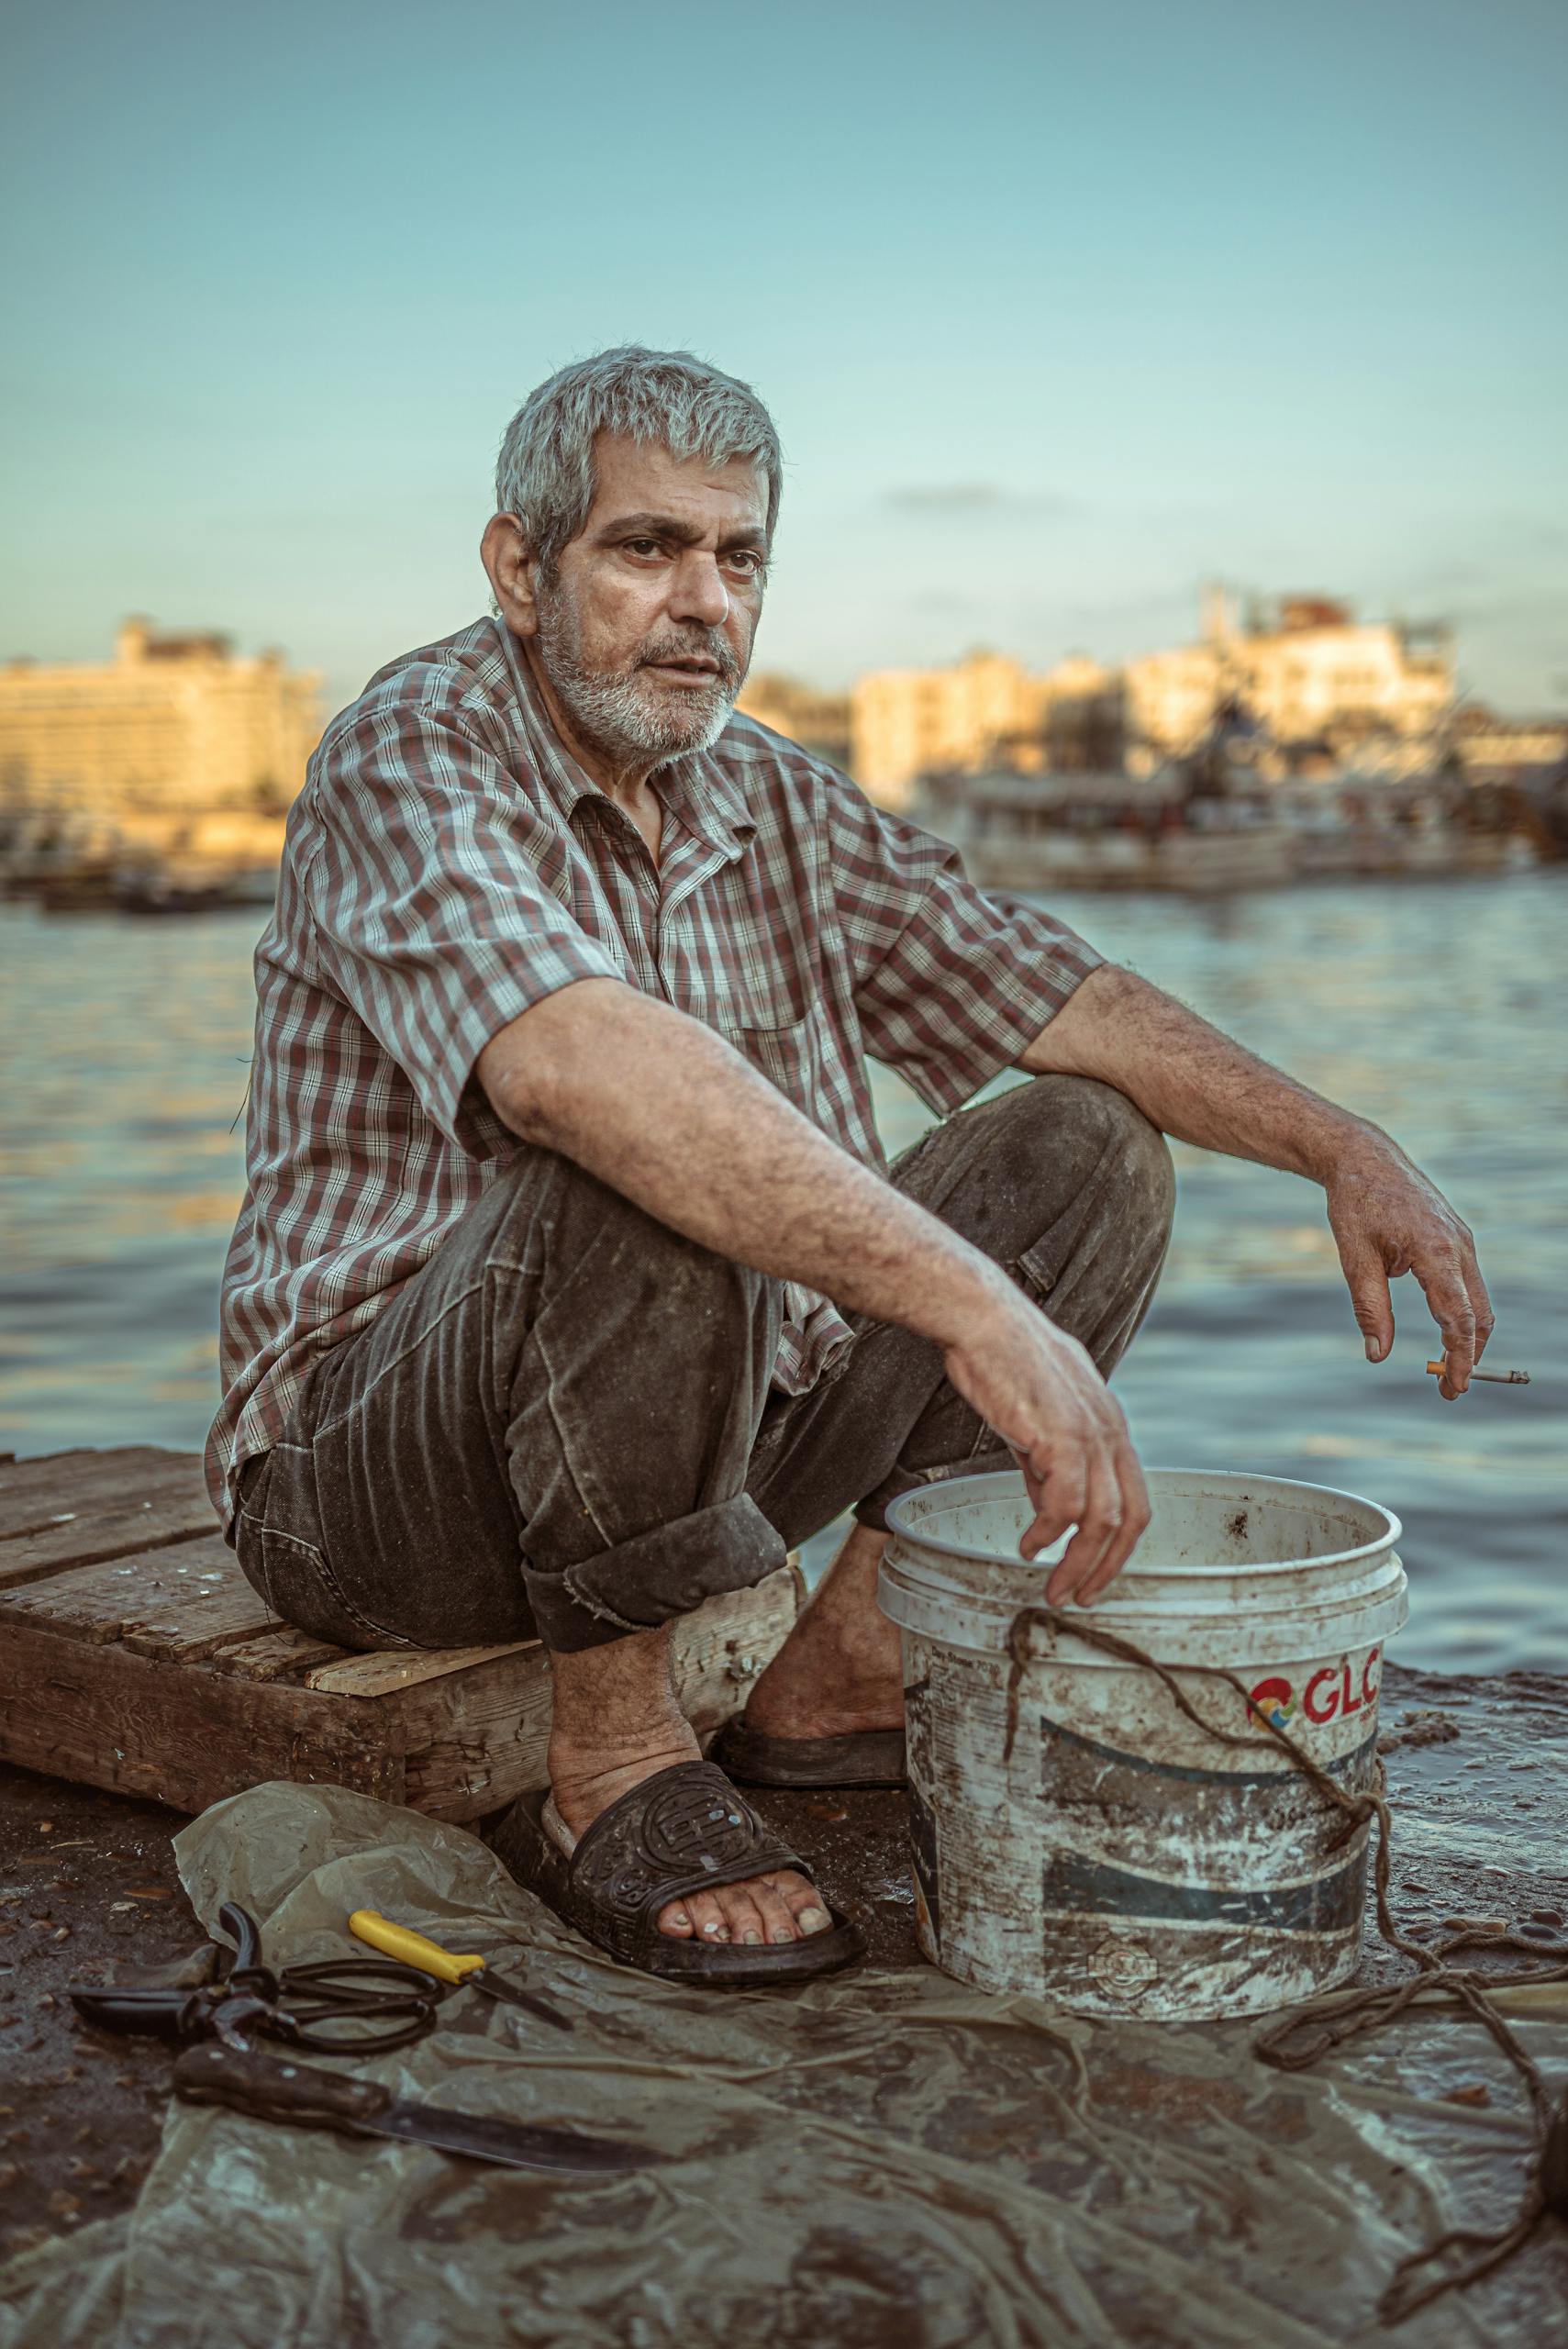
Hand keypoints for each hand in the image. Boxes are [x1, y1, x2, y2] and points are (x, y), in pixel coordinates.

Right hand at [942, 1283, 1149, 1603]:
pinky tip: (1029, 1545)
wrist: (983, 1319)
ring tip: (1052, 1586)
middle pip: (1130, 1518)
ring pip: (1101, 1519)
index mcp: (1110, 1425)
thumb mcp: (1039, 1416)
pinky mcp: (1061, 1435)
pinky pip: (1064, 1503)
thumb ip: (1048, 1464)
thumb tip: (1048, 1509)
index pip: (1135, 1500)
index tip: (1095, 1574)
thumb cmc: (1003, 1360)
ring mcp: (1090, 1433)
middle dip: (1106, 1567)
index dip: (1120, 1546)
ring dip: (1077, 1562)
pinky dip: (1049, 1533)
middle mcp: (1111, 1431)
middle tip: (1078, 1597)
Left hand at [1324, 1134, 1492, 1397]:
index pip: (1459, 1318)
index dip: (1458, 1358)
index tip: (1452, 1388)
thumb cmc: (1355, 1205)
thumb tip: (1377, 1356)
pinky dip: (1462, 1309)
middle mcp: (1458, 1245)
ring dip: (1468, 1334)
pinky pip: (1468, 1281)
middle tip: (1449, 1388)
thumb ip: (1369, 1309)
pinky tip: (1443, 1327)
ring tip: (1446, 1364)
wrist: (1365, 1158)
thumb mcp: (1355, 1259)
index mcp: (1434, 1251)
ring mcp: (1462, 1239)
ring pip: (1478, 1299)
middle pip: (1480, 1314)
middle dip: (1469, 1354)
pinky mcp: (1457, 1236)